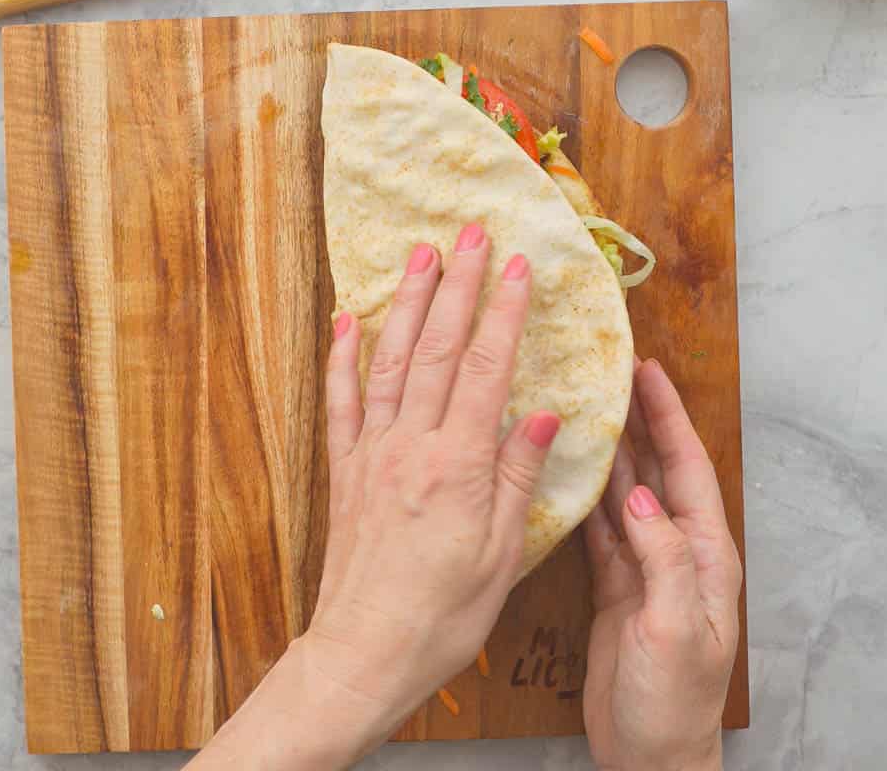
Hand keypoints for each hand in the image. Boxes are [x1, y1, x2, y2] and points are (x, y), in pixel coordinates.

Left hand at [303, 224, 561, 758]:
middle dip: (458, 285)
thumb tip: (544, 410)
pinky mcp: (345, 469)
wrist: (366, 652)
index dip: (505, 312)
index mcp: (459, 463)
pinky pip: (341, 401)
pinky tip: (349, 319)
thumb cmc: (445, 613)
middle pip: (438, 348)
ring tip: (421, 256)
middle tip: (470, 234)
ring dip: (408, 304)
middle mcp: (412, 444)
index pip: (487, 368)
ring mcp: (372, 452)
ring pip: (390, 360)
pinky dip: (343, 356)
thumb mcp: (504, 553)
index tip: (519, 266)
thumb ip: (520, 474)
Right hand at [582, 358, 741, 770]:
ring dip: (609, 448)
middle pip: (656, 468)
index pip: (687, 467)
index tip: (649, 371)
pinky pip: (598, 525)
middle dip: (639, 418)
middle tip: (611, 372)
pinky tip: (568, 467)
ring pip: (624, 490)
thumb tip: (638, 496)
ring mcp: (643, 565)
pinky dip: (585, 492)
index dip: (669, 416)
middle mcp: (676, 548)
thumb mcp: (676, 630)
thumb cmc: (676, 703)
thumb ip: (662, 561)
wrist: (652, 759)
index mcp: (704, 553)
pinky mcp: (614, 584)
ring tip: (586, 405)